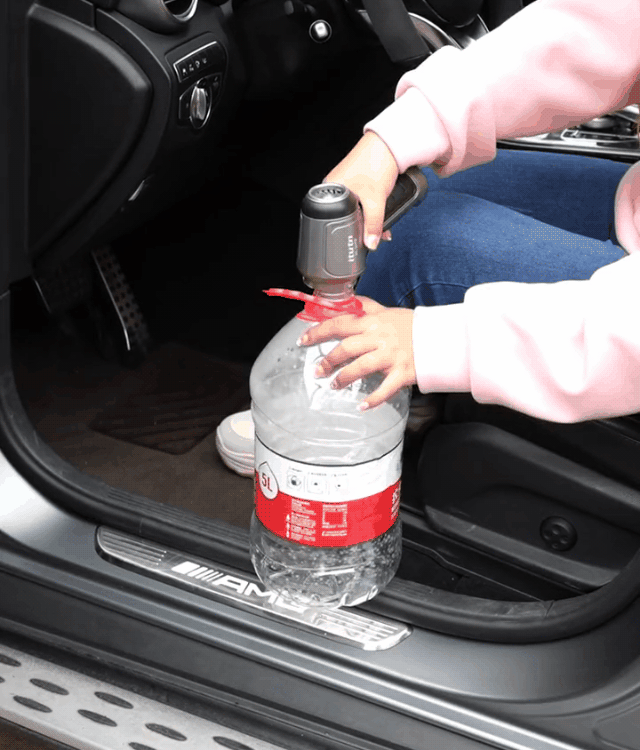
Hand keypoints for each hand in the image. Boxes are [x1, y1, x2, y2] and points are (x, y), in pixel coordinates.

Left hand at [298, 296, 415, 409]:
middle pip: (346, 348)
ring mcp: (391, 357)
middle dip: (328, 360)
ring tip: (334, 385)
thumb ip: (364, 307)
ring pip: (361, 368)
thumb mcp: (386, 311)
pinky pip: (385, 389)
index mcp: (373, 322)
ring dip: (343, 378)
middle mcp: (380, 338)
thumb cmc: (411, 325)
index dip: (318, 332)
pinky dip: (373, 399)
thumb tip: (343, 302)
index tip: (304, 339)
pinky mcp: (402, 373)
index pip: (339, 324)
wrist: (440, 337)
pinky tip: (362, 405)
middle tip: (318, 370)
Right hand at [325, 131, 398, 248]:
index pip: (333, 219)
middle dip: (362, 227)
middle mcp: (336, 186)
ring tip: (381, 223)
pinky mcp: (359, 180)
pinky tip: (381, 212)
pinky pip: (363, 201)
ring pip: (357, 209)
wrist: (391, 143)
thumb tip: (371, 244)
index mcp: (331, 189)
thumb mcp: (375, 201)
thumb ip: (373, 226)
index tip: (358, 241)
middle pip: (346, 215)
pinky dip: (372, 209)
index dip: (346, 232)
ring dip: (370, 219)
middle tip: (374, 235)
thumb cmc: (376, 162)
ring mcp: (347, 182)